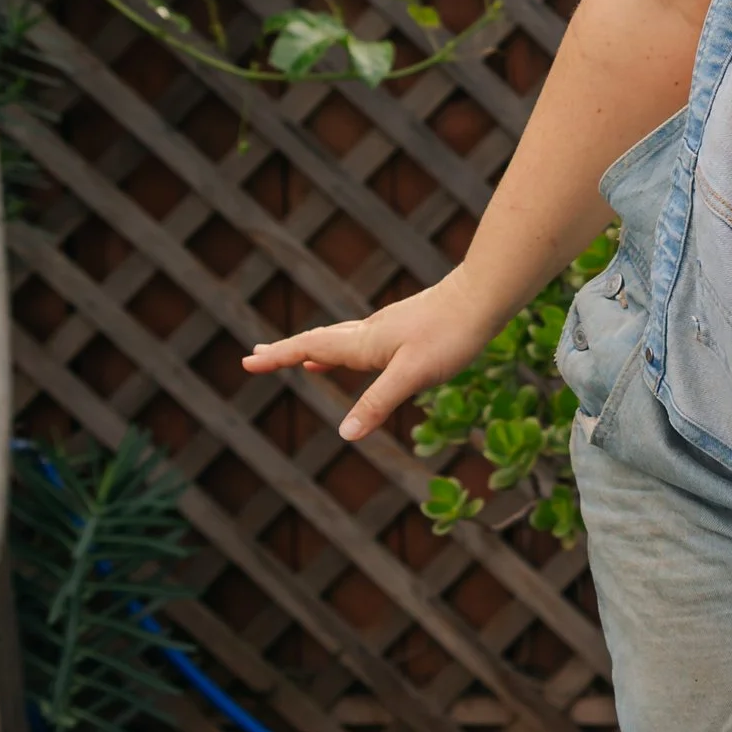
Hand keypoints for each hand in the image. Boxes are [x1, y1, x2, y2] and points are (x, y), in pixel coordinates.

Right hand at [242, 275, 500, 445]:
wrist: (484, 296)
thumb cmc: (450, 334)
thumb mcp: (412, 376)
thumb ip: (378, 403)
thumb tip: (345, 435)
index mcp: (364, 343)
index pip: (310, 349)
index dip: (279, 357)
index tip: (247, 361)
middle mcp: (369, 333)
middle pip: (318, 341)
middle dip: (286, 352)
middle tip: (256, 357)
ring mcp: (387, 329)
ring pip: (340, 340)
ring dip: (314, 350)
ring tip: (297, 360)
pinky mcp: (405, 329)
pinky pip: (363, 341)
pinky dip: (346, 350)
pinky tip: (354, 356)